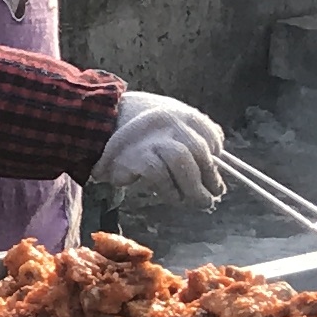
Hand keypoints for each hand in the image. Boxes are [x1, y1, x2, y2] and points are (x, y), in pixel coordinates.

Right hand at [91, 90, 227, 205]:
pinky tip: (172, 198)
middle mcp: (170, 122)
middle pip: (199, 152)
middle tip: (212, 196)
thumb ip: (188, 134)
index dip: (216, 158)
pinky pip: (160, 177)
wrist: (99, 122)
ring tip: (198, 202)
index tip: (214, 174)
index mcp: (182, 114)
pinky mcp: (137, 157)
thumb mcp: (166, 119)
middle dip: (210, 178)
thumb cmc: (138, 126)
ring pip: (182, 163)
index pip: (211, 135)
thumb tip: (212, 164)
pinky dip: (170, 190)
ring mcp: (153, 138)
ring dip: (193, 188)